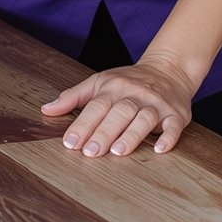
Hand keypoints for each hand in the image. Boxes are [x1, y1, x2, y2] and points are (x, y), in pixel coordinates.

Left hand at [40, 59, 195, 157]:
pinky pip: (173, 126)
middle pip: (118, 113)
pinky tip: (160, 149)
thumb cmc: (128, 81)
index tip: (70, 143)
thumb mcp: (98, 82)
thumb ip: (73, 97)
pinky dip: (168, 137)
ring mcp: (156, 104)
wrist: (168, 69)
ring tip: (118, 152)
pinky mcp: (176, 114)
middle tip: (90, 152)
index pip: (95, 106)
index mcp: (112, 88)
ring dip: (131, 135)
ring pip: (143, 118)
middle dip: (103, 133)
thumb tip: (46, 110)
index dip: (82, 124)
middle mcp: (134, 95)